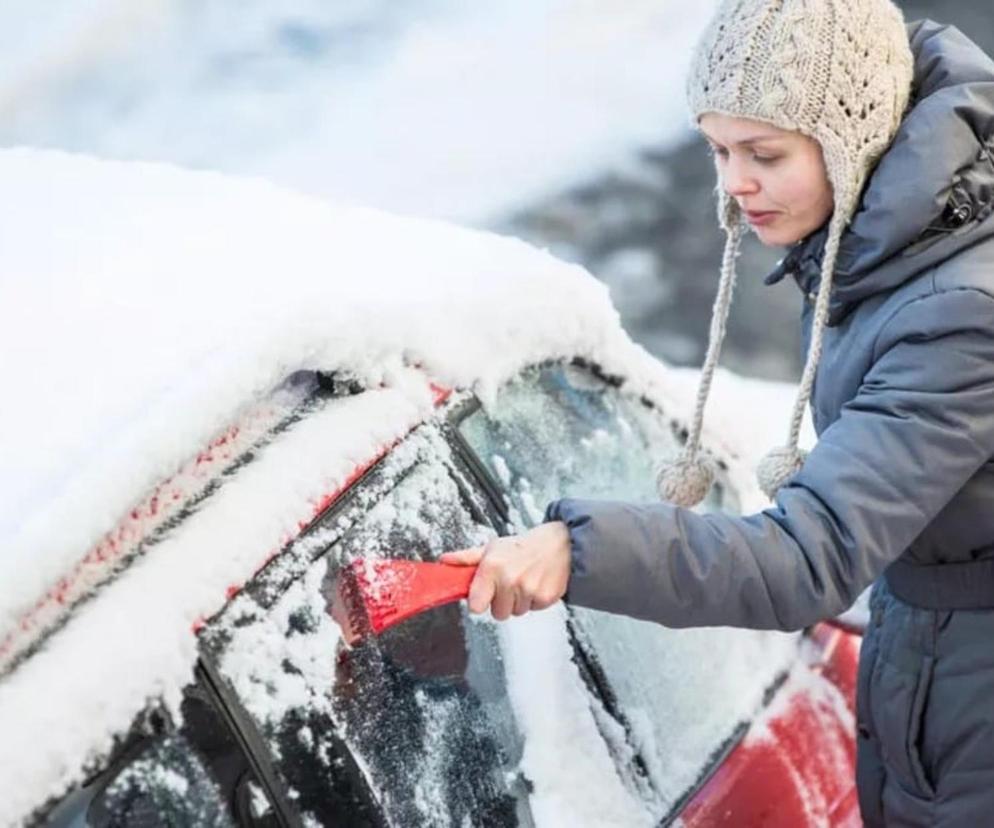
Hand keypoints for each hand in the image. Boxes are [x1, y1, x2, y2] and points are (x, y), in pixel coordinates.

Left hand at [440, 521, 570, 619]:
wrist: (560, 544)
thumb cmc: (522, 547)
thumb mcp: (492, 548)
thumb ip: (466, 559)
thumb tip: (445, 561)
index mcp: (492, 566)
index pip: (475, 606)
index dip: (479, 601)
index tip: (484, 595)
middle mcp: (509, 579)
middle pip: (497, 613)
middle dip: (501, 601)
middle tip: (509, 584)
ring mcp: (529, 590)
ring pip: (515, 613)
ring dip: (518, 601)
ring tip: (524, 581)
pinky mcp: (545, 598)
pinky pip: (532, 610)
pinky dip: (534, 600)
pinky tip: (536, 584)